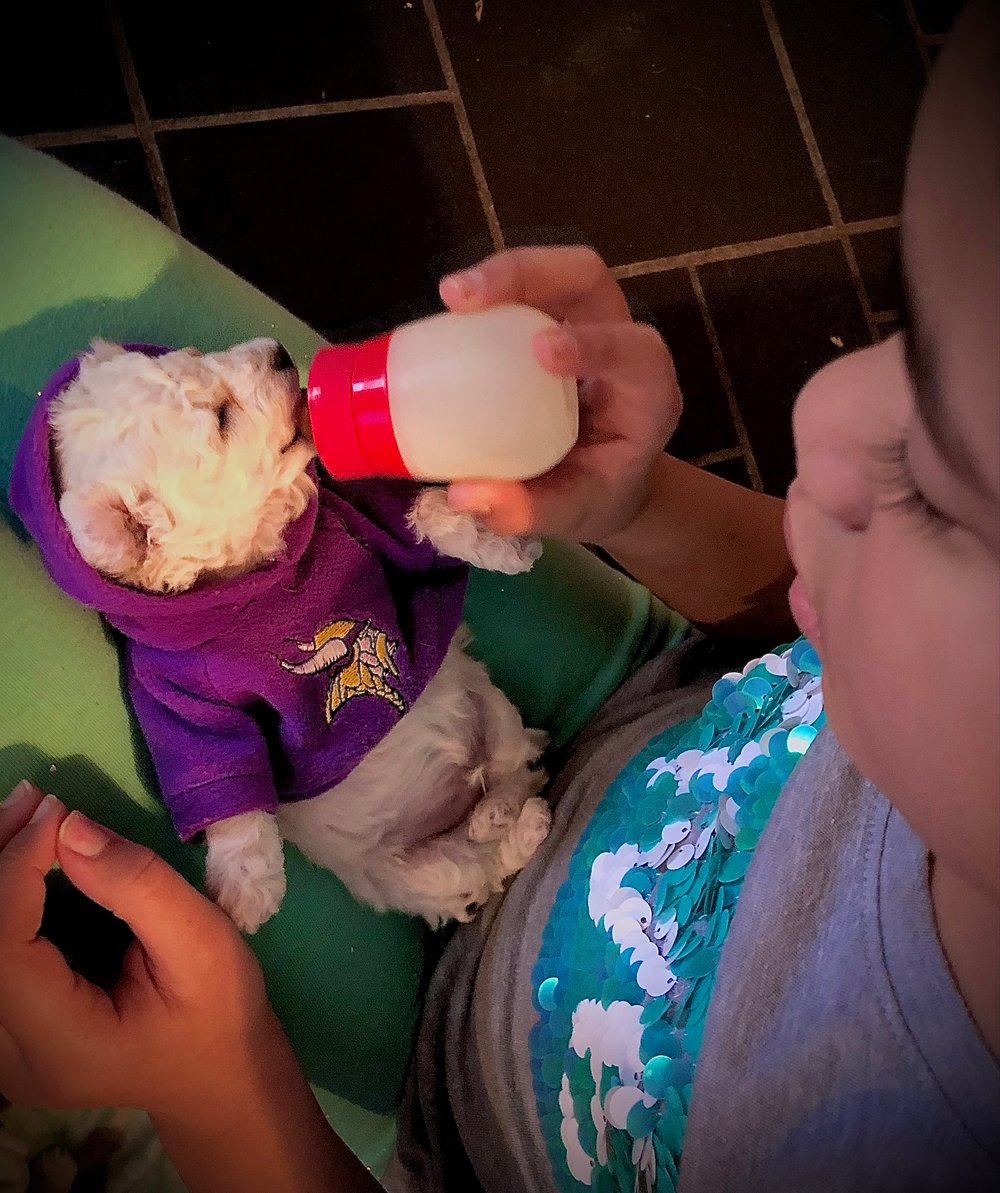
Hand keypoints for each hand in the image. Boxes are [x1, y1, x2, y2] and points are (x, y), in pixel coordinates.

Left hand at [0, 781, 272, 1120]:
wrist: (216, 1075)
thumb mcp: (202, 942)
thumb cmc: (220, 1011)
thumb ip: (138, 885)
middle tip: (35, 800)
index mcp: (59, 1043)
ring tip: (31, 816)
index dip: (14, 870)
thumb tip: (70, 828)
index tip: (57, 813)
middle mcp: (8, 1054)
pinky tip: (27, 852)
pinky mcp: (4, 1021)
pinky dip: (3, 892)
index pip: (2, 948)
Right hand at [439, 245, 681, 543]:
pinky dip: (491, 293)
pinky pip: (527, 292)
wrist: (607, 483)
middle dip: (531, 275)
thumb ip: (530, 510)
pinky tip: (452, 310)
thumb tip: (462, 494)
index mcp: (645, 393)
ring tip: (451, 295)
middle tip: (466, 298)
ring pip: (557, 273)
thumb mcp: (574, 514)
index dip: (594, 341)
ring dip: (505, 273)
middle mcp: (621, 344)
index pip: (634, 350)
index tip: (542, 351)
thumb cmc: (599, 495)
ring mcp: (588, 323)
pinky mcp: (554, 321)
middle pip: (589, 279)